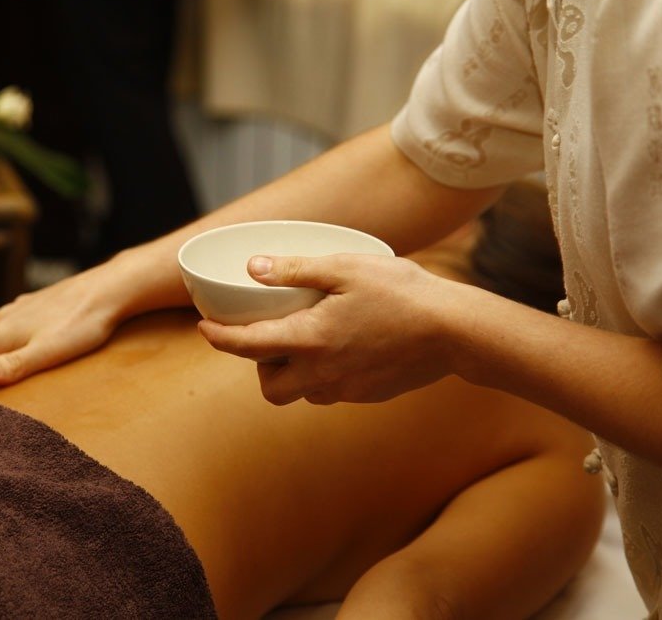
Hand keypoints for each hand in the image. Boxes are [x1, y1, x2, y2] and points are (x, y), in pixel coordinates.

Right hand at [0, 262, 127, 384]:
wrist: (109, 288)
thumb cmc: (82, 324)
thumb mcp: (48, 351)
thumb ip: (14, 365)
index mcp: (1, 334)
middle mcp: (4, 319)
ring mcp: (20, 310)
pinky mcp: (37, 306)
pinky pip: (13, 327)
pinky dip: (8, 341)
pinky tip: (16, 346)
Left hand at [197, 254, 465, 404]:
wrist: (456, 332)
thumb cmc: (404, 293)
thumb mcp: (346, 267)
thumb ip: (296, 270)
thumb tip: (252, 268)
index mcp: (311, 340)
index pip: (248, 347)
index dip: (220, 339)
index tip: (204, 329)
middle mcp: (323, 374)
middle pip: (269, 389)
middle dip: (259, 368)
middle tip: (270, 336)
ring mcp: (347, 390)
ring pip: (301, 394)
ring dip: (292, 374)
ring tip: (308, 340)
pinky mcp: (368, 395)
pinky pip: (330, 393)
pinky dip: (323, 376)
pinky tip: (342, 347)